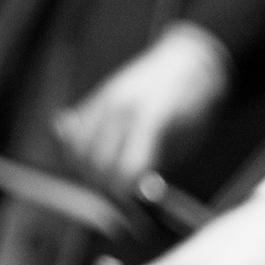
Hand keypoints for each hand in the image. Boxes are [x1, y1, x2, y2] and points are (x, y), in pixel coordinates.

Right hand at [53, 24, 230, 193]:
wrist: (188, 60)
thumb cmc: (194, 105)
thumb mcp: (187, 139)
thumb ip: (158, 163)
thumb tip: (139, 191)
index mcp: (148, 119)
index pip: (125, 170)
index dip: (128, 194)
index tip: (135, 204)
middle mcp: (119, 108)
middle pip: (95, 165)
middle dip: (107, 187)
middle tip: (122, 197)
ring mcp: (103, 101)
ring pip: (75, 150)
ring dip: (86, 171)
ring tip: (107, 180)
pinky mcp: (94, 99)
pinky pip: (70, 131)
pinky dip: (74, 150)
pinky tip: (91, 160)